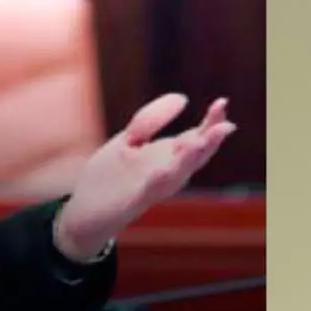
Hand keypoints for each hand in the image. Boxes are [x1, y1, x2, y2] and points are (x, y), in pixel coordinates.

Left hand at [54, 94, 235, 259]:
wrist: (84, 213)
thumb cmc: (110, 176)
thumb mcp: (130, 139)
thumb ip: (152, 119)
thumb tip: (183, 97)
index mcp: (168, 157)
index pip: (196, 138)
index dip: (210, 122)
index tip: (222, 102)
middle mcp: (167, 173)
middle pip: (194, 157)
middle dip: (209, 142)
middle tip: (227, 125)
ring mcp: (150, 188)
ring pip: (176, 174)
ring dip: (189, 160)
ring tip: (200, 141)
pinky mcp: (131, 200)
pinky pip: (147, 191)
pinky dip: (156, 182)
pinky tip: (161, 170)